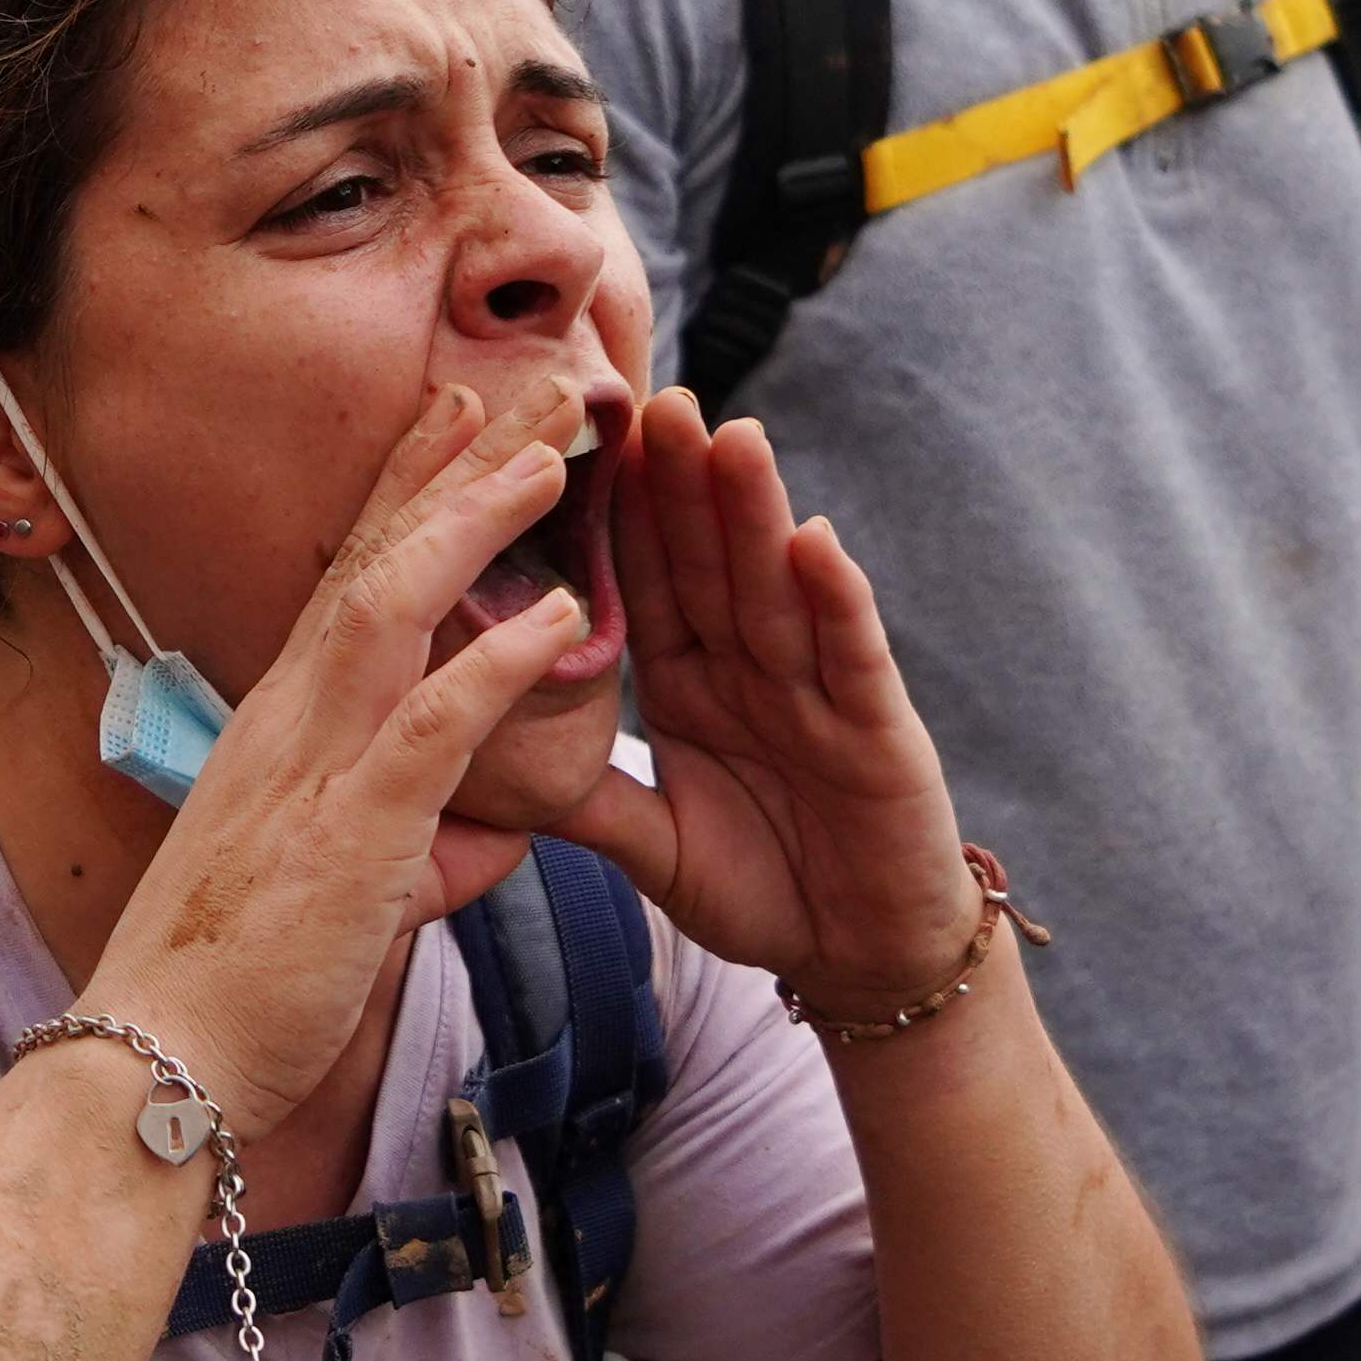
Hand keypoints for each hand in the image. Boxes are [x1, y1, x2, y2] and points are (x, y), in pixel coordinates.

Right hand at [83, 385, 588, 1124]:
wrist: (160, 1060)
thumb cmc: (241, 986)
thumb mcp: (347, 893)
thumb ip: (422, 846)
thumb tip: (490, 832)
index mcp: (281, 725)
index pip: (349, 576)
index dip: (406, 487)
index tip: (457, 413)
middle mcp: (289, 721)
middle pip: (376, 557)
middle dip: (455, 464)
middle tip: (528, 385)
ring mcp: (313, 767)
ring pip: (395, 604)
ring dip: (478, 522)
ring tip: (556, 457)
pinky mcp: (348, 832)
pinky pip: (432, 726)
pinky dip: (498, 664)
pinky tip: (564, 620)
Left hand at [545, 390, 984, 1013]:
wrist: (863, 964)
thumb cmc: (767, 894)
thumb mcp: (656, 844)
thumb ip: (588, 796)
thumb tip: (482, 762)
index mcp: (693, 686)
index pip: (648, 582)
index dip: (618, 513)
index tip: (579, 437)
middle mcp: (756, 671)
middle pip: (711, 561)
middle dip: (682, 482)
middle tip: (649, 396)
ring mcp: (821, 694)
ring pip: (778, 588)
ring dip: (755, 512)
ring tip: (727, 434)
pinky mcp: (879, 733)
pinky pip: (851, 657)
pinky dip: (836, 602)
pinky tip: (817, 542)